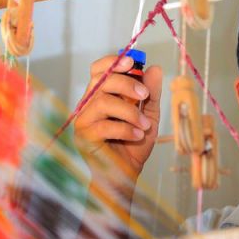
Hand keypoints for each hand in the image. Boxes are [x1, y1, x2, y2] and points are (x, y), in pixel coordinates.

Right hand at [73, 54, 162, 186]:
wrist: (125, 176)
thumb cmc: (133, 146)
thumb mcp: (148, 116)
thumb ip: (150, 94)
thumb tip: (154, 69)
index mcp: (100, 95)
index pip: (99, 70)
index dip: (113, 62)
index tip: (132, 61)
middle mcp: (88, 105)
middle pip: (100, 81)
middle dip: (126, 83)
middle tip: (144, 95)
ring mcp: (83, 121)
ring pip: (103, 102)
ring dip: (129, 112)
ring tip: (144, 125)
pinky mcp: (84, 138)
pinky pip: (104, 126)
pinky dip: (125, 129)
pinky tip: (137, 136)